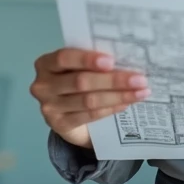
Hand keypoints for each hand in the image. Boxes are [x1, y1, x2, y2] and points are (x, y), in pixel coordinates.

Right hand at [29, 48, 150, 148]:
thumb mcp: (77, 67)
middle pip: (80, 81)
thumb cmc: (76, 80)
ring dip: (118, 96)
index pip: (64, 58)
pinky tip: (125, 104)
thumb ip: (92, 62)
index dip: (87, 59)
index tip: (111, 61)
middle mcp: (42, 86)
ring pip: (88, 100)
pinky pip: (89, 115)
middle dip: (113, 80)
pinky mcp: (60, 125)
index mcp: (45, 64)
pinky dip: (110, 109)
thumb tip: (126, 57)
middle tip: (139, 79)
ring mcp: (49, 108)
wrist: (66, 113)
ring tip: (140, 92)